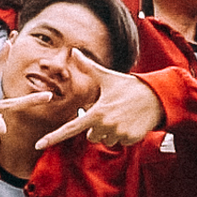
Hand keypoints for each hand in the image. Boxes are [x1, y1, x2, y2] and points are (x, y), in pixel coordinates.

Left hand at [34, 51, 163, 149]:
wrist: (157, 97)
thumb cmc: (129, 87)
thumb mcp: (107, 77)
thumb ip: (88, 67)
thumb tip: (74, 51)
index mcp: (97, 112)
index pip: (70, 128)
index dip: (53, 136)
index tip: (39, 144)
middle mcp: (106, 126)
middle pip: (91, 136)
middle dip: (97, 127)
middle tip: (110, 113)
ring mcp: (119, 134)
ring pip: (106, 140)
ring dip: (110, 132)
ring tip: (122, 117)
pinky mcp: (131, 139)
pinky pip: (120, 142)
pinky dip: (123, 135)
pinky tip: (131, 122)